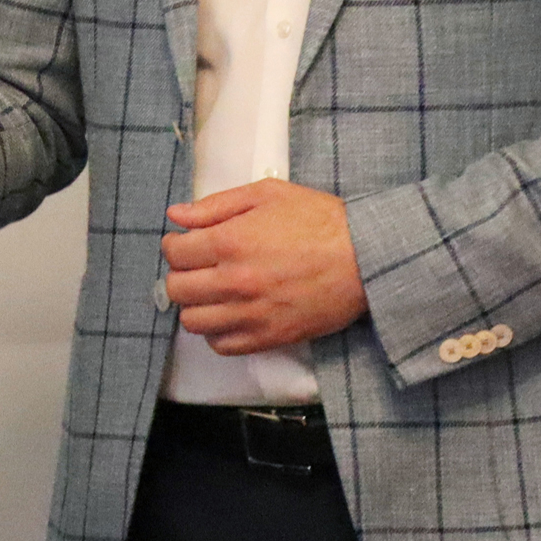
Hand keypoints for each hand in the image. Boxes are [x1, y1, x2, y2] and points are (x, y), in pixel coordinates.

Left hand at [162, 178, 367, 353]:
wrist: (366, 258)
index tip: (187, 243)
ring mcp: (251, 314)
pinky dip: (217, 332)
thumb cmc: (319, 220)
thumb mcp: (267, 194)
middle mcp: (234, 281)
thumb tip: (176, 214)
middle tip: (199, 267)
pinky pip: (222, 345)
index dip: (176, 245)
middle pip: (176, 289)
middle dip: (181, 274)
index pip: (174, 253)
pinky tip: (229, 314)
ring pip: (193, 322)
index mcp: (230, 241)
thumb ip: (215, 205)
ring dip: (195, 306)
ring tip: (212, 292)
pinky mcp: (269, 338)